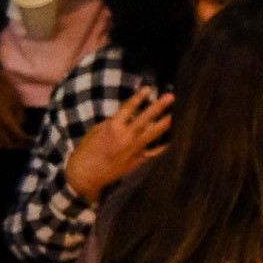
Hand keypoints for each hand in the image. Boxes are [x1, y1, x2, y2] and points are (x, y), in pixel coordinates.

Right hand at [0, 71, 29, 149]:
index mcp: (5, 119)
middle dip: (19, 145)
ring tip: (18, 141)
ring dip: (9, 145)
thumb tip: (21, 124)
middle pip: (8, 144)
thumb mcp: (17, 101)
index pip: (19, 136)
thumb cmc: (4, 89)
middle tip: (29, 143)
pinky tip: (6, 137)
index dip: (28, 141)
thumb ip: (20, 115)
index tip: (36, 141)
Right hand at [65, 85, 171, 200]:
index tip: (149, 88)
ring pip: (154, 133)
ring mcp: (134, 149)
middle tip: (171, 96)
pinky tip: (175, 138)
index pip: (128, 108)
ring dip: (166, 122)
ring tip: (177, 114)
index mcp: (112, 128)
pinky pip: (155, 151)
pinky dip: (164, 145)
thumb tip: (127, 117)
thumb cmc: (87, 152)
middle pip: (145, 118)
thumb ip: (112, 123)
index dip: (138, 98)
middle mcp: (125, 137)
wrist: (86, 174)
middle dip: (159, 106)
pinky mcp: (138, 160)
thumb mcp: (96, 132)